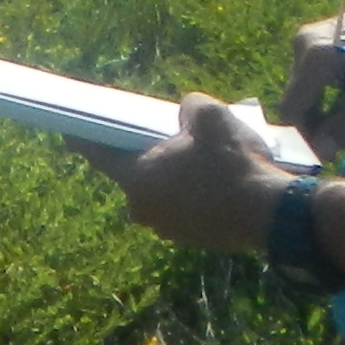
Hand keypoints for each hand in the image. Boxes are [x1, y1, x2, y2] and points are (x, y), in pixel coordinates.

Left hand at [94, 94, 299, 259]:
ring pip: (159, 191)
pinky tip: (210, 175)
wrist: (274, 215)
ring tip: (194, 152)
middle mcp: (143, 209)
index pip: (97, 152)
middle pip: (133, 172)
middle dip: (143, 151)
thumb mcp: (210, 116)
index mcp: (137, 179)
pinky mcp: (191, 238)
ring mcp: (167, 228)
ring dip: (169, 174)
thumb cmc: (234, 163)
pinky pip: (180, 207)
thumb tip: (186, 113)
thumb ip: (188, 106)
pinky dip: (188, 191)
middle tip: (160, 131)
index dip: (83, 134)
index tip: (71, 124)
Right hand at [280, 10, 344, 171]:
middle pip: (298, 98)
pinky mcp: (322, 35)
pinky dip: (329, 94)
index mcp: (316, 56)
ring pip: (306, 88)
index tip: (323, 159)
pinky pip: (315, 74)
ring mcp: (311, 36)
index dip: (304, 139)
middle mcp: (304, 42)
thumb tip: (322, 151)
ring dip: (324, 110)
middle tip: (341, 146)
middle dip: (317, 125)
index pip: (292, 109)